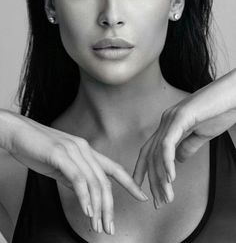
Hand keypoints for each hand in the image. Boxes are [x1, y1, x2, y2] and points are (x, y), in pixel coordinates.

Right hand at [0, 110, 147, 235]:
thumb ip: (75, 177)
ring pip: (93, 182)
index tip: (141, 196)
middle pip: (105, 181)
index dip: (130, 183)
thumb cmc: (38, 148)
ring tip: (98, 226)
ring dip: (97, 207)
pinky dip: (84, 196)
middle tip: (109, 227)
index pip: (114, 168)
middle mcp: (85, 149)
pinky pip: (77, 178)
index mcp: (87, 150)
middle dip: (109, 206)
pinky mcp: (60, 154)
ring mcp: (73, 150)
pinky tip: (87, 210)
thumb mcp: (61, 165)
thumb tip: (85, 194)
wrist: (18, 132)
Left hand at [132, 69, 235, 207]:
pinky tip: (171, 179)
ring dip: (161, 178)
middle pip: (150, 154)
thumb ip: (188, 146)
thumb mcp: (202, 134)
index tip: (142, 190)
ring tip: (166, 197)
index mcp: (169, 125)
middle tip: (159, 202)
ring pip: (157, 152)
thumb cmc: (221, 111)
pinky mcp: (181, 117)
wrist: (234, 95)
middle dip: (152, 180)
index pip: (149, 150)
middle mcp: (165, 121)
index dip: (143, 170)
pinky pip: (168, 143)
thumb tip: (177, 160)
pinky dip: (167, 162)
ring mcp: (171, 118)